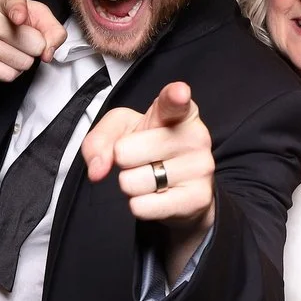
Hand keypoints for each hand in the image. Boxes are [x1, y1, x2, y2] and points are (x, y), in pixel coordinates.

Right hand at [0, 0, 65, 80]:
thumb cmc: (5, 15)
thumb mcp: (34, 11)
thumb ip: (52, 28)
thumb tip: (48, 54)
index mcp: (5, 1)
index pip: (13, 4)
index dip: (18, 11)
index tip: (19, 17)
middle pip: (34, 45)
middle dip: (36, 46)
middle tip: (25, 38)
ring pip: (22, 63)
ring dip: (25, 59)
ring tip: (14, 47)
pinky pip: (8, 75)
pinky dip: (13, 70)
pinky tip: (6, 58)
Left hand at [82, 81, 216, 242]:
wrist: (181, 188)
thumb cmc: (147, 149)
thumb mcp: (121, 132)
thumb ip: (99, 139)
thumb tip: (98, 170)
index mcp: (179, 112)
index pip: (174, 102)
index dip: (175, 96)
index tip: (179, 93)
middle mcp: (196, 136)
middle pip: (124, 152)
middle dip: (123, 161)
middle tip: (142, 160)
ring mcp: (201, 167)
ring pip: (132, 182)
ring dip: (131, 185)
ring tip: (151, 177)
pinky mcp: (198, 197)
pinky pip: (142, 207)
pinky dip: (139, 205)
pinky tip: (157, 196)